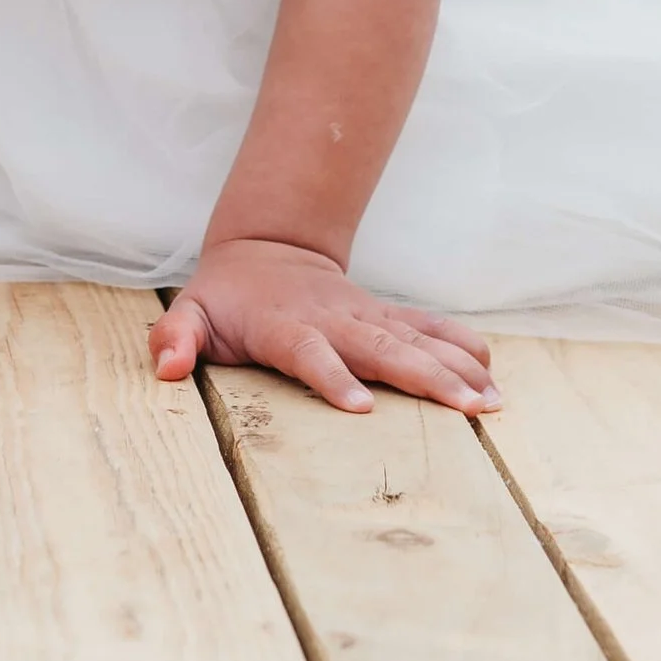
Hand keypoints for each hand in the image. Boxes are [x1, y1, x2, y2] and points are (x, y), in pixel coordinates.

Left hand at [153, 237, 499, 417]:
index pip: (310, 352)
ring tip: (489, 403)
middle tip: (464, 410)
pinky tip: (493, 375)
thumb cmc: (225, 298)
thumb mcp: (190, 312)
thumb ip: (175, 338)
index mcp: (286, 326)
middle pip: (382, 348)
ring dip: (456, 368)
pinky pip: (430, 330)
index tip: (362, 409)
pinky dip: (462, 348)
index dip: (334, 377)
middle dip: (424, 378)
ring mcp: (367, 316)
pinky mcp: (387, 317)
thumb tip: (167, 367)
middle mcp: (335, 319)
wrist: (267, 250)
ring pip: (416, 340)